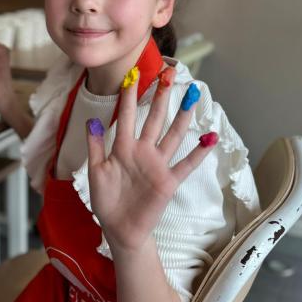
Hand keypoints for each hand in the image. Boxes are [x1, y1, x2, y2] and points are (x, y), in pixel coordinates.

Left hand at [85, 67, 217, 252]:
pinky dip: (198, 153)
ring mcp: (157, 165)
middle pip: (154, 118)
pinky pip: (185, 165)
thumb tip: (92, 119)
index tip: (133, 74)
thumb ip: (95, 145)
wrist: (118, 228)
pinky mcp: (168, 181)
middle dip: (161, 96)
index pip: (127, 115)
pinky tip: (209, 138)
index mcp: (123, 147)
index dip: (130, 96)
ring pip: (172, 135)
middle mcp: (143, 151)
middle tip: (169, 73)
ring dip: (182, 116)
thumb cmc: (106, 199)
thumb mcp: (95, 171)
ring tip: (192, 95)